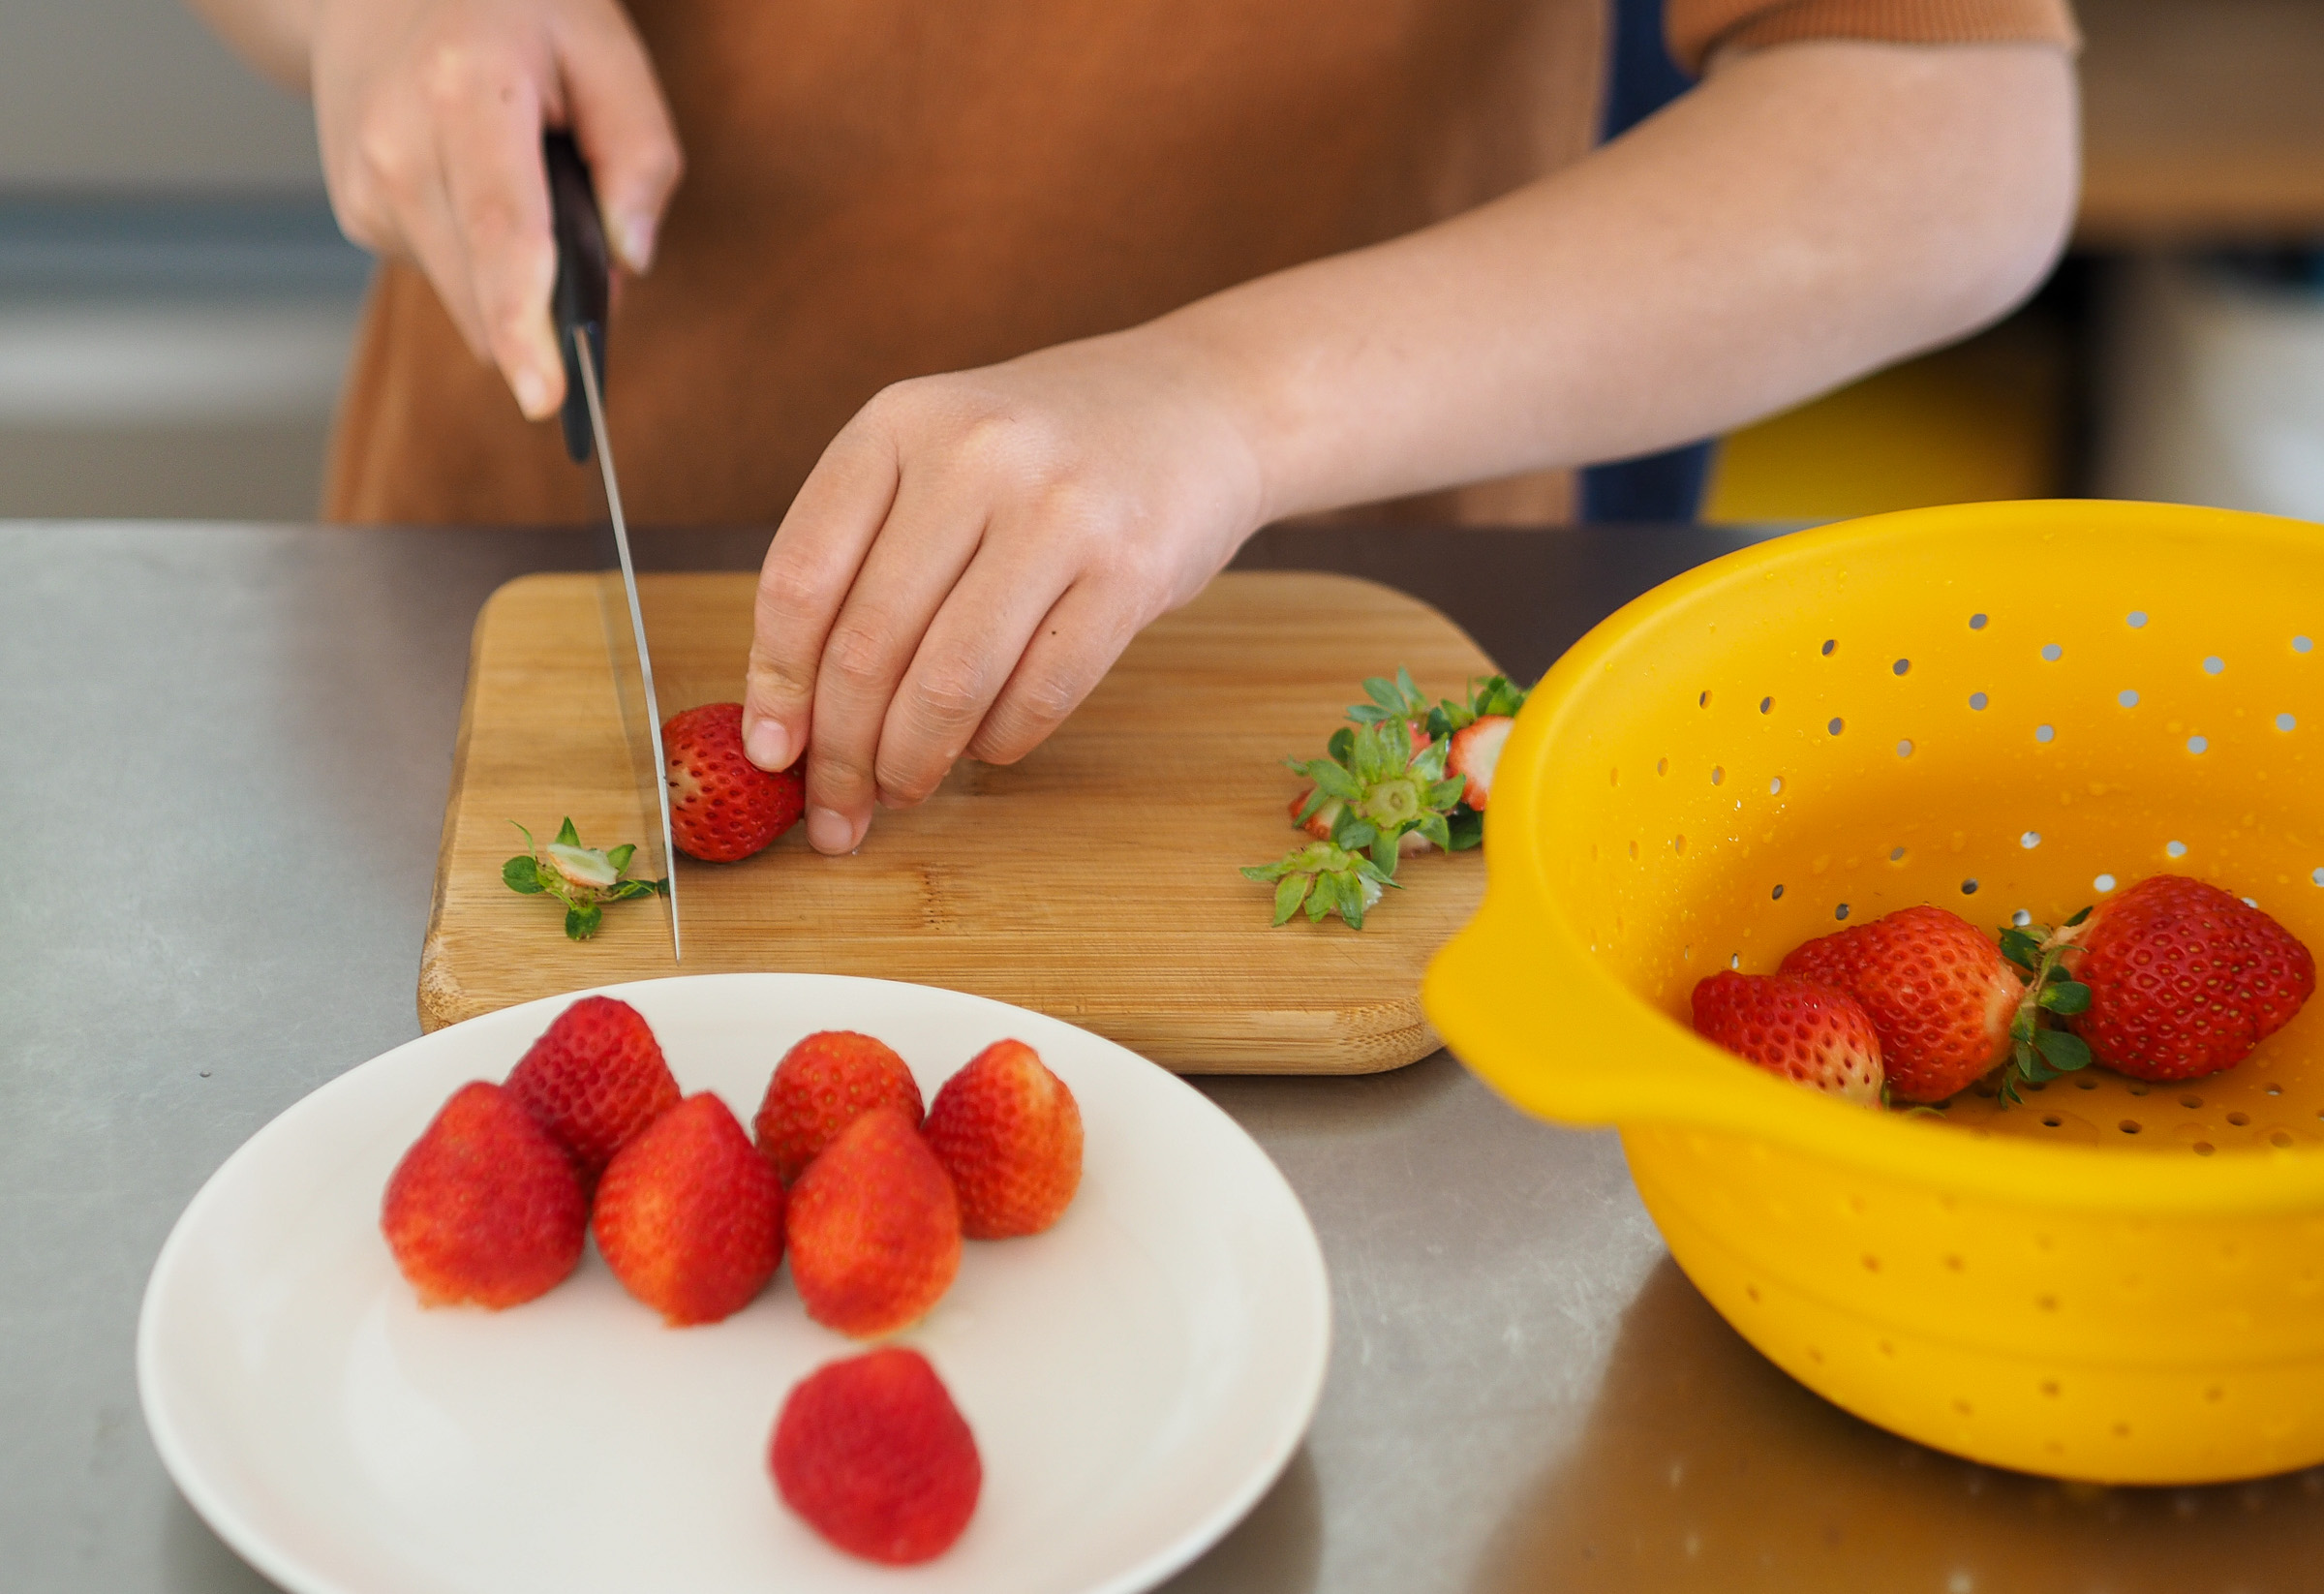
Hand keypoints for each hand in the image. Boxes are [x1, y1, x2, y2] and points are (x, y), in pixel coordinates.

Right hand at [310, 0, 681, 416]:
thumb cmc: (507, 9)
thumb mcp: (602, 45)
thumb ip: (640, 154)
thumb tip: (633, 261)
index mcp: (466, 94)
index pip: (502, 233)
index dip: (524, 325)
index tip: (544, 398)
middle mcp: (398, 146)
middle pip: (486, 291)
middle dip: (552, 306)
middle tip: (588, 230)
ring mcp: (366, 185)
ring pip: (469, 301)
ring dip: (515, 279)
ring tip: (520, 180)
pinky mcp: (358, 213)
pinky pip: (447, 276)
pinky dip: (480, 255)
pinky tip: (473, 184)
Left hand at [741, 329, 1268, 854]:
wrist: (1202, 401)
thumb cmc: (1047, 453)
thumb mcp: (939, 455)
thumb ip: (866, 555)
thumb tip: (794, 721)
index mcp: (898, 422)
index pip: (800, 577)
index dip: (775, 684)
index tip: (770, 756)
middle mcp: (973, 456)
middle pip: (868, 645)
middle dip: (840, 754)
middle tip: (836, 812)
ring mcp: (1058, 512)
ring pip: (947, 684)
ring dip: (911, 764)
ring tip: (902, 791)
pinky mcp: (1129, 571)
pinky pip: (1038, 695)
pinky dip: (997, 743)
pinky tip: (985, 746)